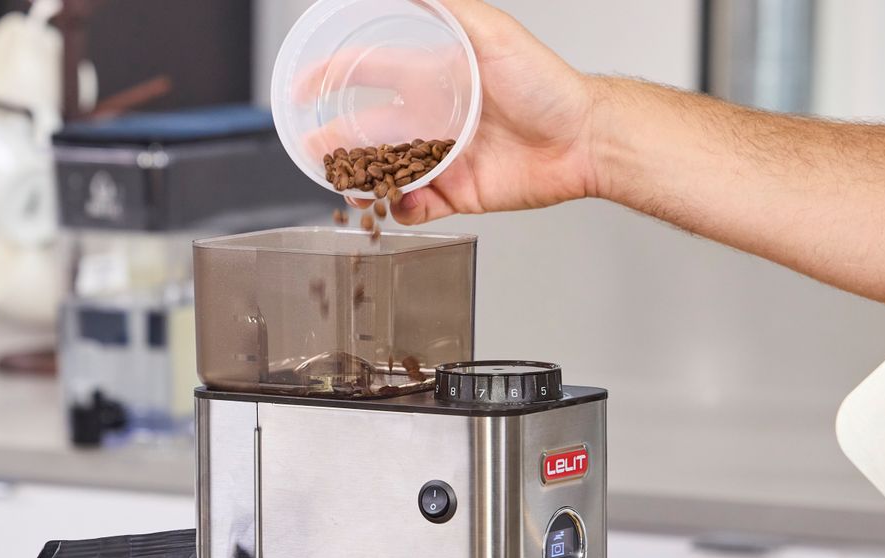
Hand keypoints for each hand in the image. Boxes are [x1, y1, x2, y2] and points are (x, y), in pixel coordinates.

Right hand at [300, 0, 598, 223]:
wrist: (581, 137)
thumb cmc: (547, 83)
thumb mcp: (490, 32)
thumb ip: (446, 7)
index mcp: (432, 77)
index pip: (369, 72)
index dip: (332, 75)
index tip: (303, 84)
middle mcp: (433, 118)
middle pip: (368, 130)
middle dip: (336, 141)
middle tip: (312, 150)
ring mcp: (444, 157)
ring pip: (386, 172)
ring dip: (362, 181)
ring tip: (347, 186)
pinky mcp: (458, 192)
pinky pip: (417, 206)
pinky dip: (400, 209)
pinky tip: (394, 205)